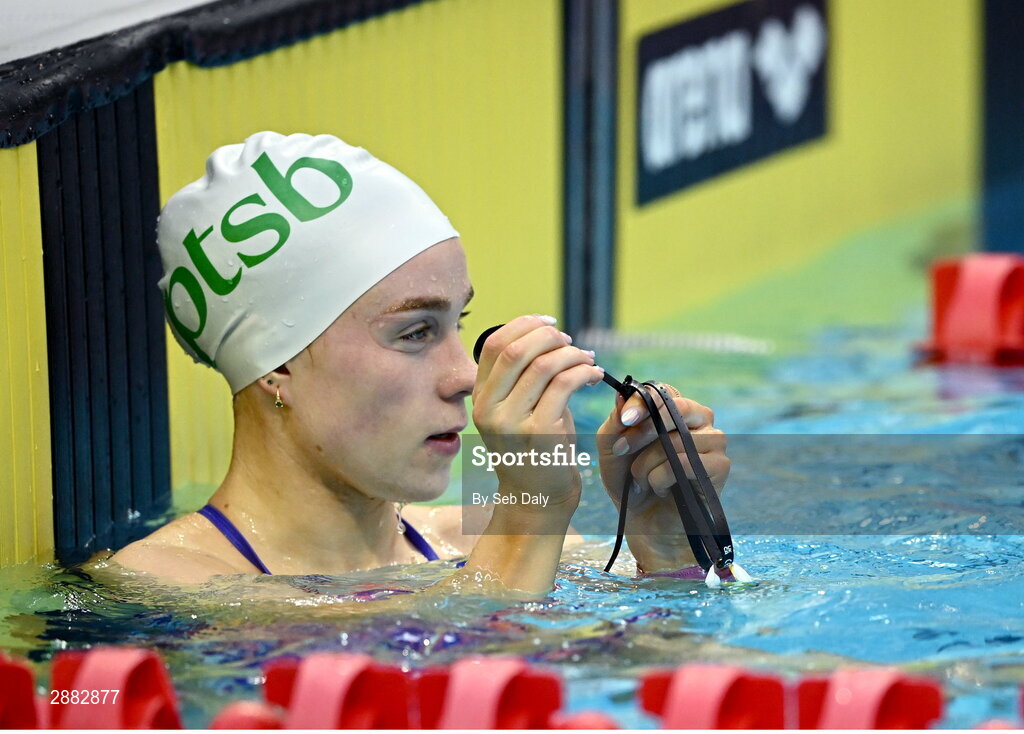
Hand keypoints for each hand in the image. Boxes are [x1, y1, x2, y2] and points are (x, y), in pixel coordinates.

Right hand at [472, 315, 604, 519]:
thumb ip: (521, 377)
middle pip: (517, 350)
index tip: (549, 323)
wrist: (537, 499)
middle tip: (570, 341)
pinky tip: (595, 375)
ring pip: (544, 365)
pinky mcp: (540, 433)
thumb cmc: (534, 451)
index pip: (495, 344)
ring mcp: (512, 422)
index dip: (524, 325)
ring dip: (572, 354)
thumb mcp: (516, 411)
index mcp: (480, 398)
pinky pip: (565, 385)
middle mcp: (490, 409)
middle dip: (549, 336)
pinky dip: (584, 371)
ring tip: (587, 359)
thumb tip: (546, 335)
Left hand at [596, 385, 729, 571]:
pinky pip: (686, 463)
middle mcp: (699, 419)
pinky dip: (662, 478)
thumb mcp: (612, 448)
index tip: (624, 419)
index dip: (643, 402)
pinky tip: (658, 488)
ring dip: (647, 462)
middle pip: (676, 408)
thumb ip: (616, 422)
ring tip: (640, 479)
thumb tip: (623, 398)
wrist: (643, 522)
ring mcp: (714, 441)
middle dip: (643, 431)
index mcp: (674, 408)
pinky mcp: (721, 465)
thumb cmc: (628, 480)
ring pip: (677, 440)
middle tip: (622, 450)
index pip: (663, 392)